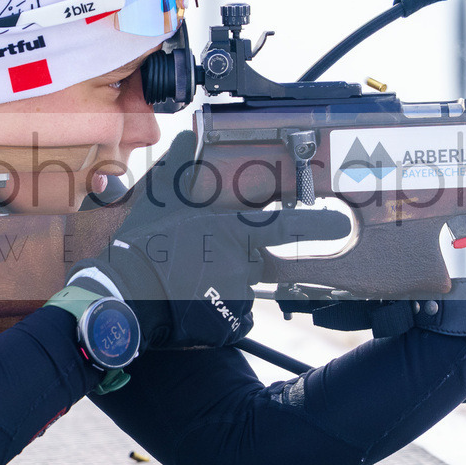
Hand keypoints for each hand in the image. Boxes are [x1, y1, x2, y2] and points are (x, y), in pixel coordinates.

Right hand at [70, 131, 351, 347]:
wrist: (123, 293)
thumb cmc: (142, 242)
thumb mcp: (157, 195)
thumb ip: (177, 166)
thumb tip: (184, 139)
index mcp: (232, 230)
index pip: (285, 224)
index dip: (317, 223)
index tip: (342, 223)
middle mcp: (242, 263)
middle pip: (265, 261)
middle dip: (261, 257)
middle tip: (258, 250)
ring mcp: (236, 296)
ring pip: (244, 290)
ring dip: (226, 286)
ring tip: (188, 282)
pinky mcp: (226, 325)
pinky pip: (231, 318)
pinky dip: (217, 313)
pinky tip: (190, 304)